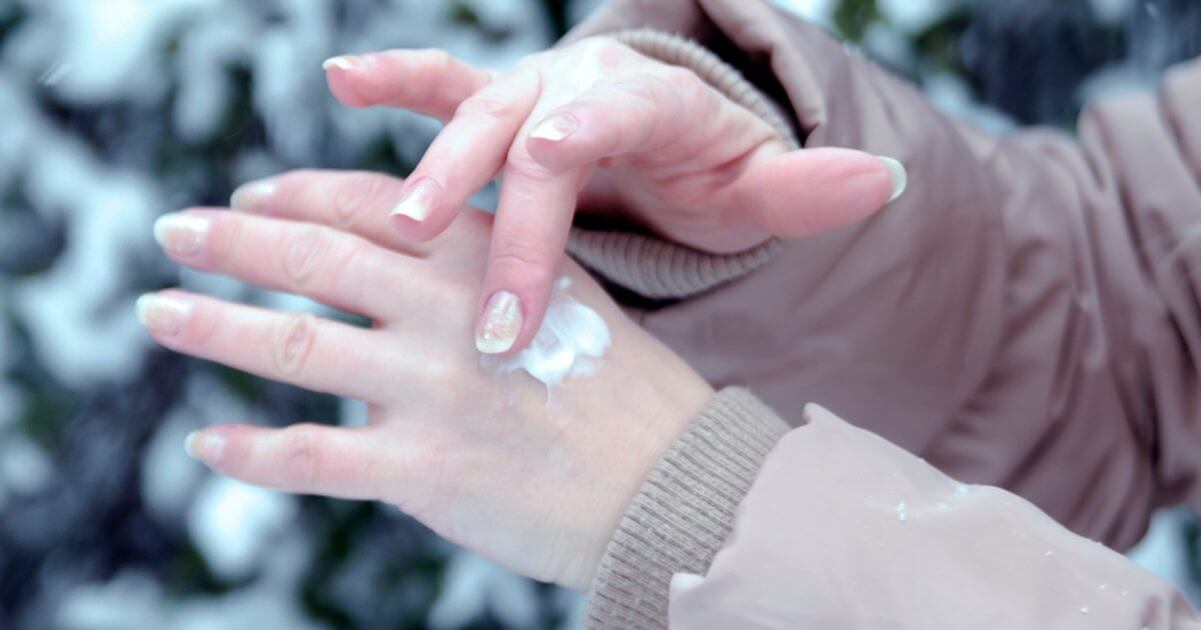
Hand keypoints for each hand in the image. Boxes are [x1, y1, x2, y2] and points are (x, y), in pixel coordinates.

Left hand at [138, 174, 712, 588]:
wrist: (671, 482)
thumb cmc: (623, 389)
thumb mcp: (563, 294)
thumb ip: (484, 267)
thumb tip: (400, 265)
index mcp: (485, 260)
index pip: (367, 207)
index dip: (294, 197)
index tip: (247, 199)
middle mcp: (451, 312)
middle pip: (315, 261)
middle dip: (232, 241)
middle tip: (172, 232)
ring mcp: (434, 391)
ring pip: (296, 345)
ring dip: (214, 325)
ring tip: (159, 311)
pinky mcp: (425, 471)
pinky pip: (314, 456)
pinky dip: (252, 451)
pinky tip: (209, 444)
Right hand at [309, 38, 903, 353]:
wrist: (671, 143)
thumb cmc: (713, 173)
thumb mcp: (763, 186)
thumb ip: (811, 188)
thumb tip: (882, 179)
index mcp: (652, 99)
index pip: (610, 120)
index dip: (577, 144)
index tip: (549, 174)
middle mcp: (583, 88)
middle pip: (532, 137)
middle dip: (506, 214)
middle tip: (489, 300)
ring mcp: (534, 94)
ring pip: (475, 117)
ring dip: (435, 168)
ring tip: (401, 220)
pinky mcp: (498, 111)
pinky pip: (443, 88)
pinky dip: (397, 79)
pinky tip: (345, 78)